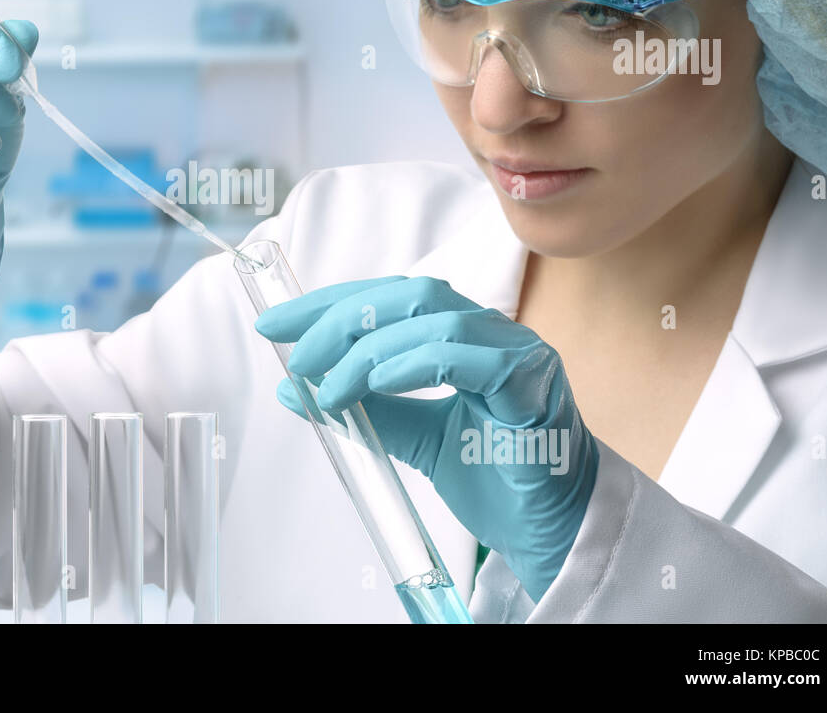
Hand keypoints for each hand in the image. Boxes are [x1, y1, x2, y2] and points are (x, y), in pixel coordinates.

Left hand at [255, 275, 598, 601]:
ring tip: (327, 388)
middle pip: (406, 295)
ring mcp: (516, 350)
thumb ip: (364, 408)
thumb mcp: (414, 438)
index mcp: (462, 335)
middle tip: (295, 354)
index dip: (327, 304)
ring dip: (367, 350)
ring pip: (431, 319)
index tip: (275, 325)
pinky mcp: (531, 381)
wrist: (551, 531)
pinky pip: (466, 356)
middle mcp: (490, 332)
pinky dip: (412, 362)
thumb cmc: (495, 478)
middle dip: (340, 317)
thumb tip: (293, 388)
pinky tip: (374, 383)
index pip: (387, 298)